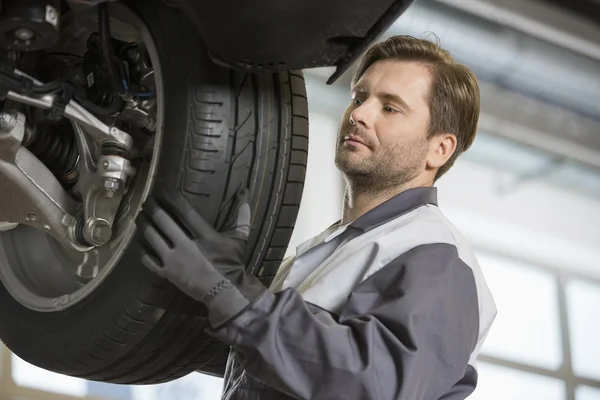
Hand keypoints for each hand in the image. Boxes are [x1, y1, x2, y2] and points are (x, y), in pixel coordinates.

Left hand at [136, 189, 265, 327]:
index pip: (184, 211)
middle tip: (147, 200)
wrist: (225, 291)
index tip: (164, 191)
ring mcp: (174, 260)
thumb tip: (245, 196)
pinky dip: (142, 248)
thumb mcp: (239, 240)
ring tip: (140, 216)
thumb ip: (241, 218)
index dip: (172, 198)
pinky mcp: (167, 273)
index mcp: (204, 234)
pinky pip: (148, 259)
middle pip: (163, 221)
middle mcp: (185, 244)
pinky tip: (139, 241)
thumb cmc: (232, 264)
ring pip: (152, 237)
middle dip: (153, 208)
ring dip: (144, 224)